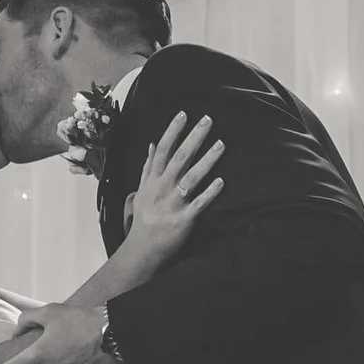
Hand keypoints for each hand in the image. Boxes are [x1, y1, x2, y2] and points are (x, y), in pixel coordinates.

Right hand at [118, 112, 223, 280]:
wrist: (143, 249)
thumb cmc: (144, 218)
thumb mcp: (142, 190)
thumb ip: (148, 167)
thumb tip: (152, 144)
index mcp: (153, 180)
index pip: (163, 150)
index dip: (173, 131)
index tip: (183, 114)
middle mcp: (162, 189)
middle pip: (179, 158)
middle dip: (193, 138)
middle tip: (208, 120)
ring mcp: (173, 204)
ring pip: (190, 178)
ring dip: (206, 160)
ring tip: (221, 144)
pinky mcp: (184, 220)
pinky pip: (199, 204)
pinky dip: (209, 193)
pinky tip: (221, 181)